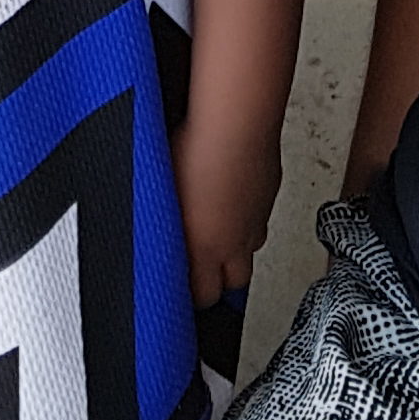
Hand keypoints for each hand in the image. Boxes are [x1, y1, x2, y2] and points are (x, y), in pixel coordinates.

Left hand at [172, 107, 281, 309]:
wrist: (235, 124)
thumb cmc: (192, 152)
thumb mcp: (159, 193)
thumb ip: (160, 222)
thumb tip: (149, 231)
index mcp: (204, 249)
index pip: (204, 296)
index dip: (193, 295)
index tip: (181, 286)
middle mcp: (236, 241)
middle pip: (236, 283)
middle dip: (219, 279)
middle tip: (201, 265)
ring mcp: (256, 218)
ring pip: (251, 249)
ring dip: (236, 247)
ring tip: (217, 229)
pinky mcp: (269, 193)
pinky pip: (260, 216)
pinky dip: (248, 216)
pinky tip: (232, 197)